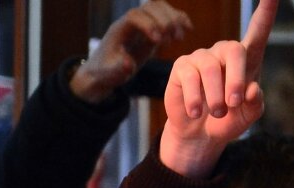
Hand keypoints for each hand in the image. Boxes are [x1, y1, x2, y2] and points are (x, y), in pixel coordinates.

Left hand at [71, 1, 192, 104]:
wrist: (105, 69)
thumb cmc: (106, 72)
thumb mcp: (110, 74)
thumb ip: (118, 69)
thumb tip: (128, 63)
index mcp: (119, 30)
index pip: (134, 16)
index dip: (149, 24)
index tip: (159, 42)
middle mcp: (131, 22)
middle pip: (149, 7)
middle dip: (165, 20)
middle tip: (175, 39)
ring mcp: (142, 24)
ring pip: (159, 7)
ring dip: (174, 18)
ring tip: (179, 37)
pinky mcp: (152, 29)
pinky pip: (166, 16)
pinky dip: (179, 18)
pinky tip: (188, 28)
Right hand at [160, 0, 278, 177]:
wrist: (201, 134)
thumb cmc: (229, 121)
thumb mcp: (248, 117)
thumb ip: (255, 104)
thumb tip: (252, 88)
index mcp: (247, 60)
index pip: (258, 31)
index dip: (266, 13)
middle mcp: (223, 53)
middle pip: (234, 49)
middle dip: (236, 78)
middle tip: (234, 103)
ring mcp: (202, 58)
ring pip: (211, 68)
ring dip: (216, 96)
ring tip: (218, 113)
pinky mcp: (183, 67)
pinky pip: (190, 78)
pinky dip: (196, 100)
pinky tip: (196, 112)